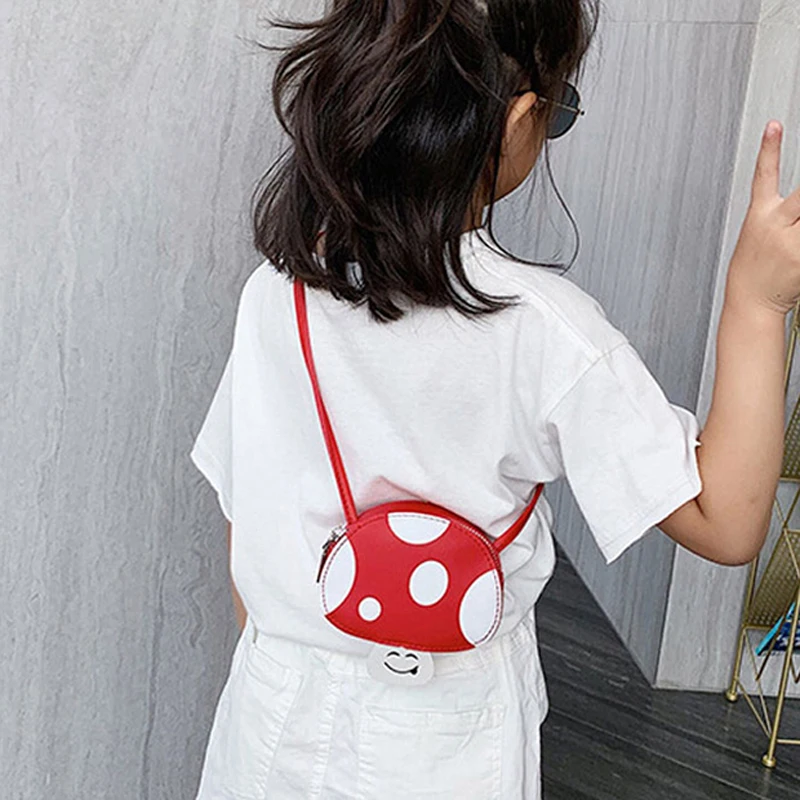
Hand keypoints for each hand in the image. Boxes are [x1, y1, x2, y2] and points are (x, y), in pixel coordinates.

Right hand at [726, 121, 799, 316]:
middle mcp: (775, 226)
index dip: (768, 149)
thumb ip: (788, 214)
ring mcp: (791, 242)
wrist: (750, 302)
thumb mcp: (763, 235)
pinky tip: (799, 254)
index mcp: (760, 216)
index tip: (774, 126)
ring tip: (798, 231)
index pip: (762, 175)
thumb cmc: (756, 270)